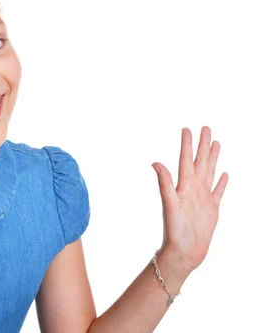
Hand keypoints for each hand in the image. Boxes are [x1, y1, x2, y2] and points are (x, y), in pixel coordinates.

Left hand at [152, 126, 228, 273]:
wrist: (183, 252)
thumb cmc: (174, 231)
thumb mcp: (169, 205)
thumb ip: (164, 183)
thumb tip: (155, 163)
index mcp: (183, 186)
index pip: (185, 160)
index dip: (187, 144)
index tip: (188, 128)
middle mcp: (193, 189)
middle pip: (200, 162)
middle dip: (203, 145)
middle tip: (206, 128)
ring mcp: (203, 198)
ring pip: (209, 172)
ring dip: (212, 158)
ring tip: (216, 143)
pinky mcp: (211, 209)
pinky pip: (218, 191)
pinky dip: (221, 182)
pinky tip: (224, 173)